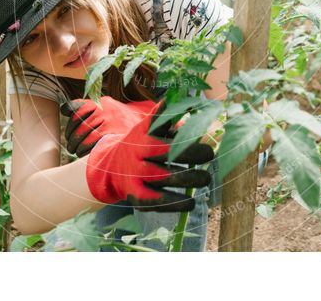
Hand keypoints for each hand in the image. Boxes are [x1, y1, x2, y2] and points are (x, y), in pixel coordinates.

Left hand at [61, 97, 157, 156]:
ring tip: (76, 150)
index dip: (70, 116)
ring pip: (83, 134)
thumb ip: (91, 108)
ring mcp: (109, 122)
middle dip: (72, 135)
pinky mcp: (112, 134)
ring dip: (76, 145)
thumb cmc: (124, 120)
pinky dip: (84, 150)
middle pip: (78, 123)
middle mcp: (105, 110)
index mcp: (102, 102)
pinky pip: (91, 143)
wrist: (150, 126)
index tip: (67, 123)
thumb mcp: (111, 108)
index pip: (78, 107)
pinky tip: (83, 154)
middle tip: (72, 144)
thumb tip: (66, 109)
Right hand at [84, 99, 213, 211]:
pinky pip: (155, 201)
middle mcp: (136, 156)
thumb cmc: (141, 144)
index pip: (161, 132)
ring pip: (161, 178)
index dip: (182, 135)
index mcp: (141, 136)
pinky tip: (190, 202)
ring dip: (186, 179)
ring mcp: (134, 176)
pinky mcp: (136, 195)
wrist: (111, 166)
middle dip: (189, 154)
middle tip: (209, 154)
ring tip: (205, 178)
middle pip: (163, 153)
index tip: (203, 136)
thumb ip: (171, 122)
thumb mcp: (150, 129)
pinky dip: (174, 203)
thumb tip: (197, 116)